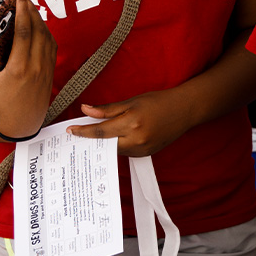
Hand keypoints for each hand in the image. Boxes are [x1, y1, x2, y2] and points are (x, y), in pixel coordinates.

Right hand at [0, 0, 55, 140]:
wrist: (22, 123)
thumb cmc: (0, 103)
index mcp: (19, 68)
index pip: (25, 33)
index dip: (23, 12)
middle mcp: (36, 66)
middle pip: (38, 30)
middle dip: (32, 11)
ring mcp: (46, 69)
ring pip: (47, 37)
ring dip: (40, 20)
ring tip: (30, 8)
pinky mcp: (50, 72)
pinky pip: (51, 47)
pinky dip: (46, 33)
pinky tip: (39, 26)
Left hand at [66, 90, 195, 156]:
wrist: (184, 110)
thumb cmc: (158, 102)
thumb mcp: (131, 101)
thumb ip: (107, 109)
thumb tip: (85, 110)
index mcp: (132, 123)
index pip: (101, 131)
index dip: (83, 132)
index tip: (70, 131)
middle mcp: (137, 139)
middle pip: (105, 145)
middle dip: (91, 140)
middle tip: (76, 136)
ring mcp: (143, 149)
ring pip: (114, 150)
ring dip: (104, 144)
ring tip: (93, 137)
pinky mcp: (147, 154)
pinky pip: (125, 152)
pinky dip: (117, 146)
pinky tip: (114, 139)